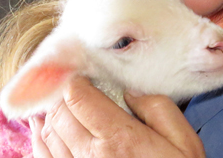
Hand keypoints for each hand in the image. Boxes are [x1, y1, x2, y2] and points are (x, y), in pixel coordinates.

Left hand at [29, 76, 204, 157]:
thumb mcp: (184, 142)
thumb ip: (159, 108)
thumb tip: (131, 91)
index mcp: (119, 138)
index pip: (77, 97)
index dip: (76, 79)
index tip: (82, 73)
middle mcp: (91, 156)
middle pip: (58, 113)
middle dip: (63, 95)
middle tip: (73, 87)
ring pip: (47, 135)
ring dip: (51, 115)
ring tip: (59, 102)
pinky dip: (38, 140)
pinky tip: (40, 128)